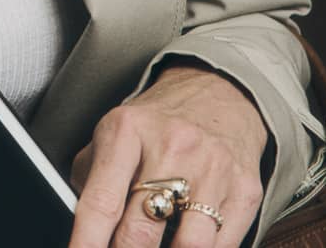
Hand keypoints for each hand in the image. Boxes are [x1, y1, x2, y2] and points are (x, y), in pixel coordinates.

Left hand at [67, 64, 268, 246]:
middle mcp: (170, 147)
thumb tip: (81, 230)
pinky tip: (185, 242)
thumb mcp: (114, 133)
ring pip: (187, 246)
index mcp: (127, 130)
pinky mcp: (244, 190)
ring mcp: (212, 170)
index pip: (101, 201)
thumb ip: (91, 179)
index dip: (87, 242)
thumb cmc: (155, 123)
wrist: (216, 92)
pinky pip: (222, 247)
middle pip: (140, 232)